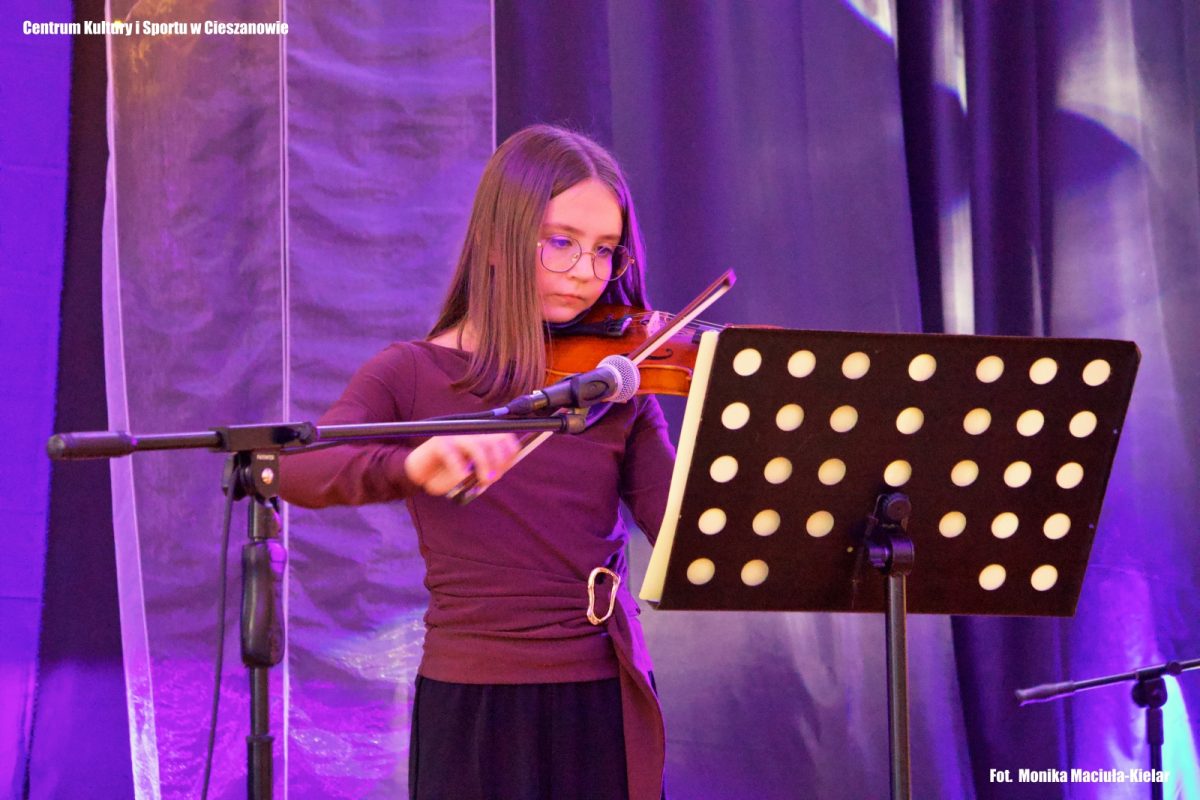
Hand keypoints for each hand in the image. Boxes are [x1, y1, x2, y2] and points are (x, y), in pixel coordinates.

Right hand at [403, 433, 520, 495]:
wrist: (419, 476)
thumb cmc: (447, 475)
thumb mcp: (471, 476)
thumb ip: (486, 471)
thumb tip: (499, 472)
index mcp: (481, 438)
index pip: (505, 437)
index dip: (509, 453)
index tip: (503, 470)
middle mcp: (470, 434)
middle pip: (495, 440)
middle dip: (498, 462)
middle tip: (491, 479)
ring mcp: (454, 436)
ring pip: (477, 446)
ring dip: (484, 465)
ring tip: (483, 481)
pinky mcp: (438, 443)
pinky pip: (453, 453)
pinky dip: (459, 466)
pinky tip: (462, 477)